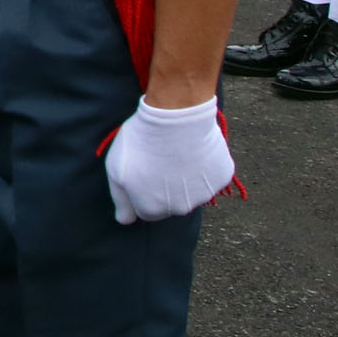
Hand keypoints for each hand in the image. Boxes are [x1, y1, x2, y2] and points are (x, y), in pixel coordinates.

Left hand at [104, 97, 234, 224]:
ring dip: (186, 178)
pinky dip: (205, 166)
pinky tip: (195, 149)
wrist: (176, 115)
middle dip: (164, 187)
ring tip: (177, 152)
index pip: (145, 209)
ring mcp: (204, 194)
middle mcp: (179, 209)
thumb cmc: (142, 141)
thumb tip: (125, 221)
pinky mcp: (222, 177)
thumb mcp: (115, 169)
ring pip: (192, 191)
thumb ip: (120, 200)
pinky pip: (211, 176)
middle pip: (170, 203)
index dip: (142, 189)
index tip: (143, 170)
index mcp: (152, 209)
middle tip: (160, 160)